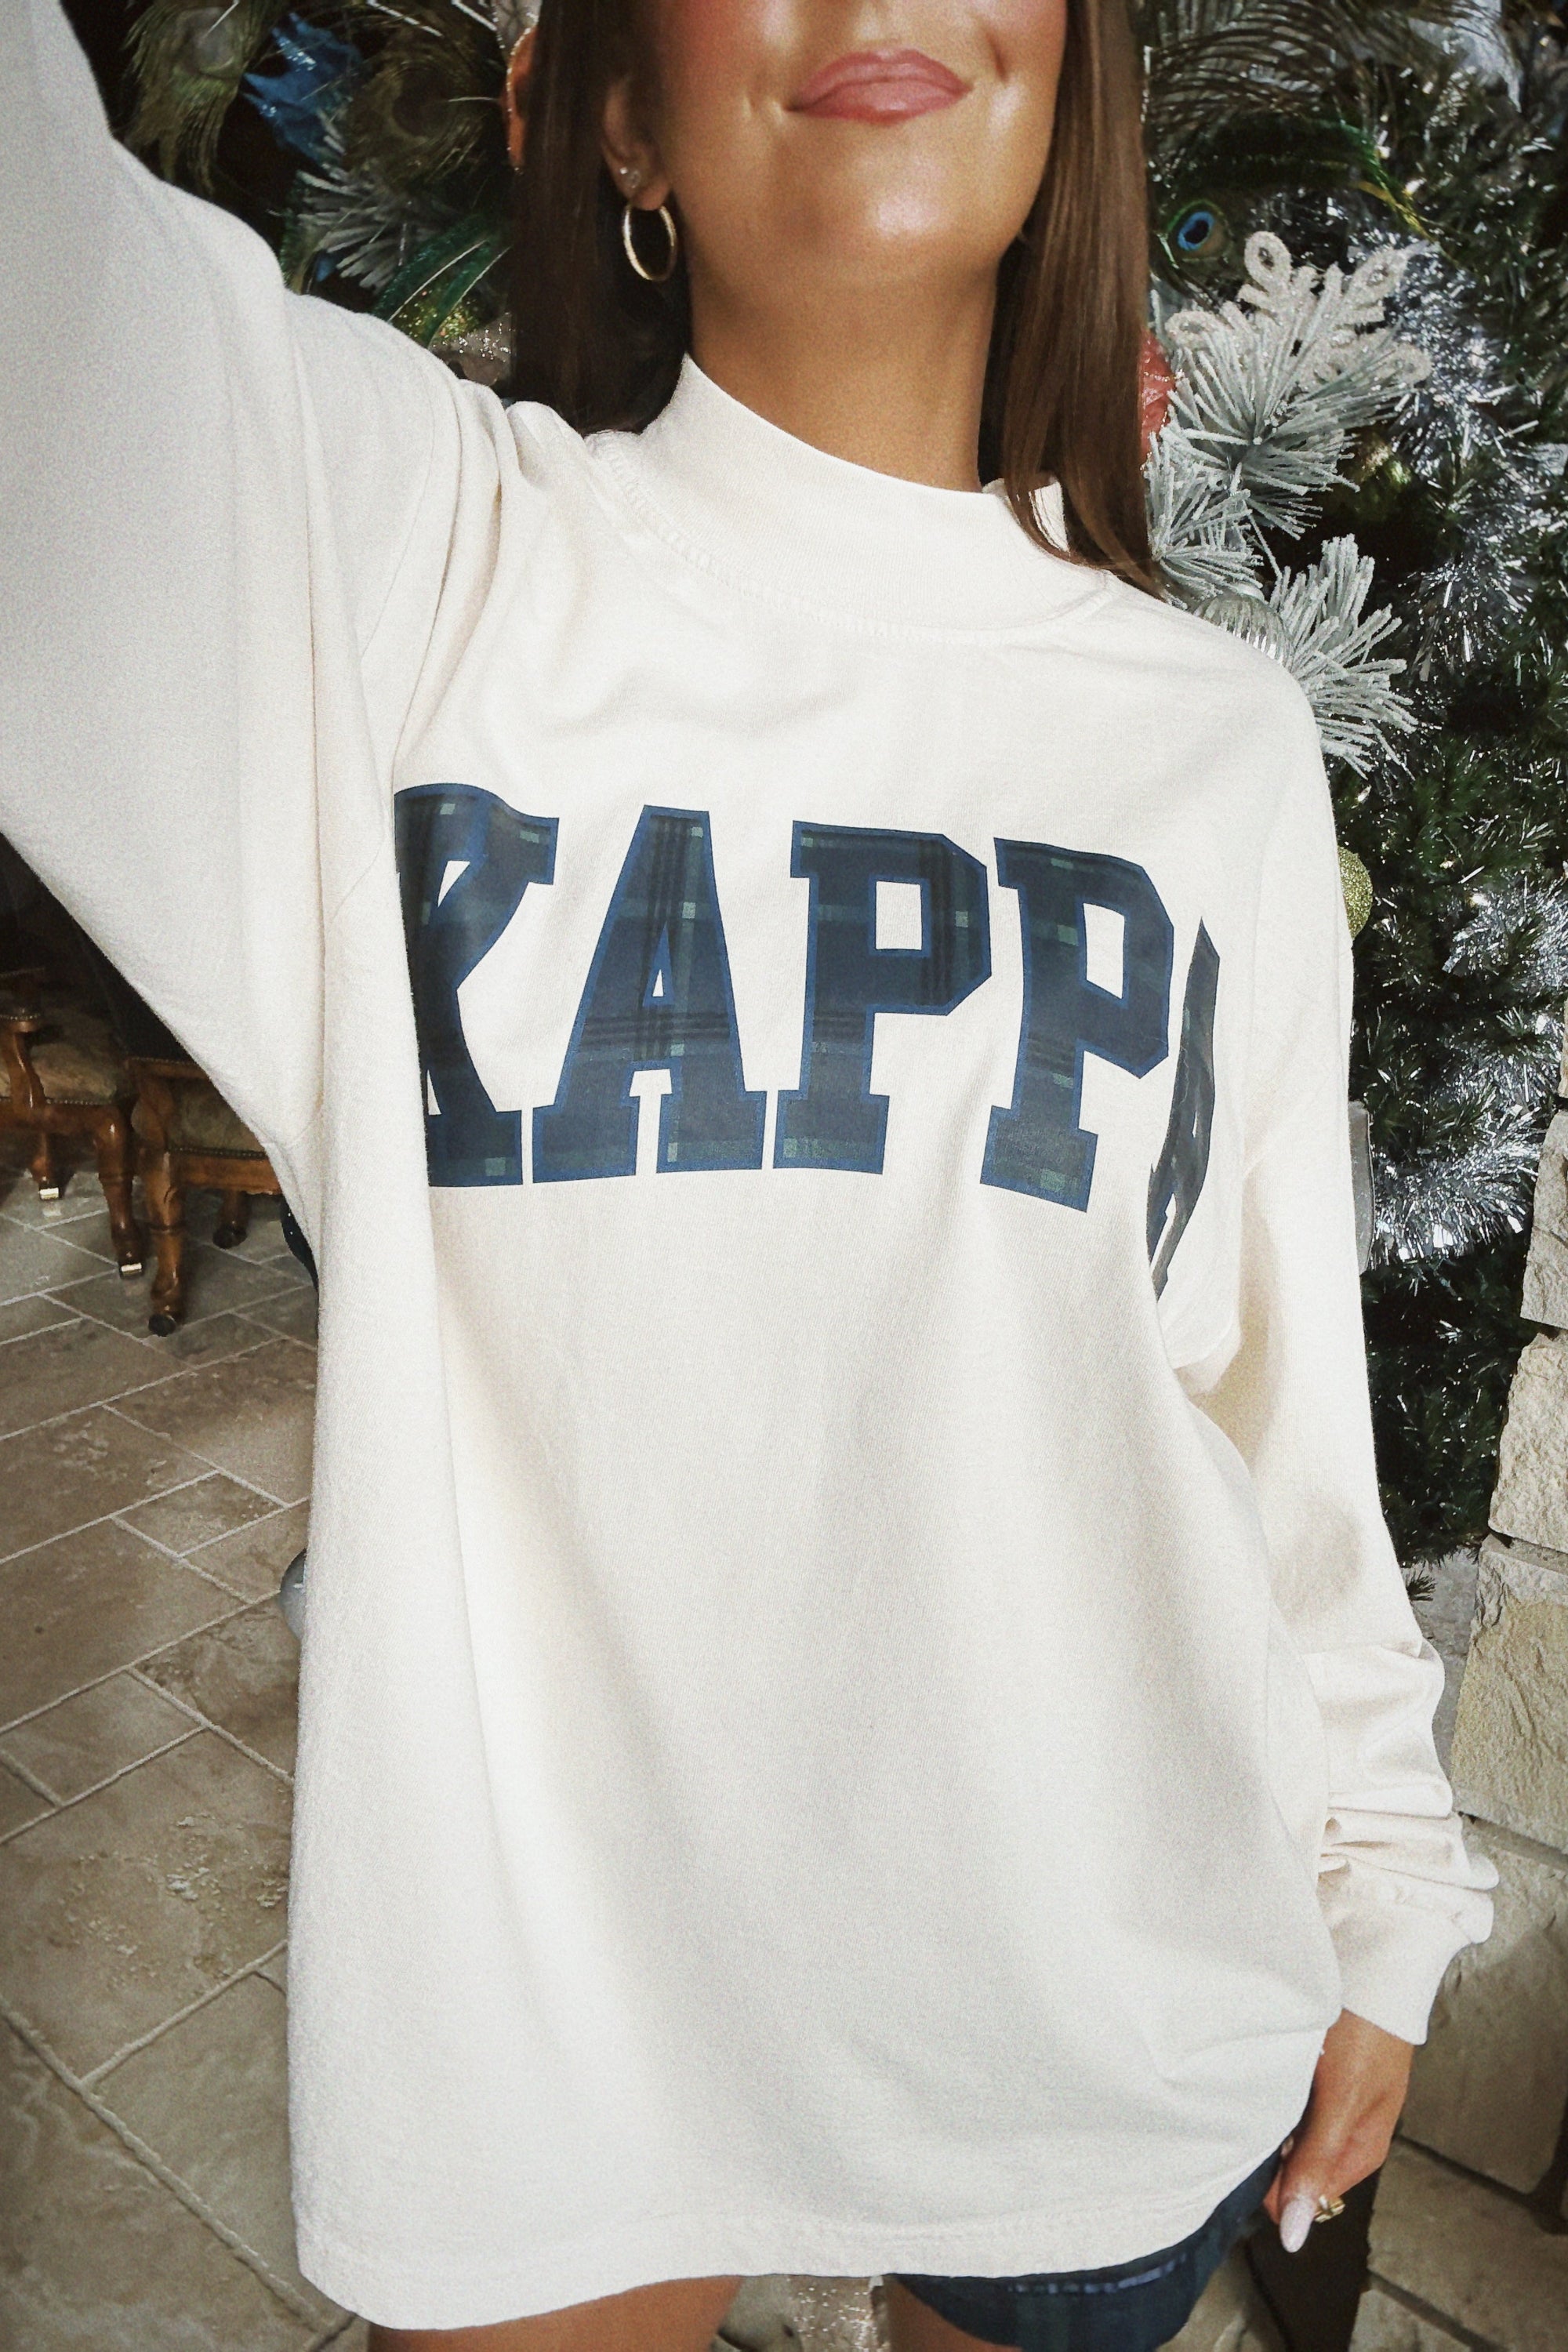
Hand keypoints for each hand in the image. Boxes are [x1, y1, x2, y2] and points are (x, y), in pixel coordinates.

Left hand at [1262, 2009, 1413, 2252]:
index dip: (1272, 2186)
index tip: (1244, 2158)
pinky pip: (1284, 2098)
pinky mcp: (1317, 2072)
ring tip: (1248, 2088)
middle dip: (1265, 2150)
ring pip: (1285, 2130)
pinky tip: (1256, 2070)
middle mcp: (1345, 2131)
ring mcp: (1331, 2100)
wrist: (1373, 1960)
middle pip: (1292, 2164)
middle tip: (1243, 2114)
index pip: (1304, 2196)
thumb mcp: (1342, 2100)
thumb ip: (1315, 2163)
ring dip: (1264, 2117)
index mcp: (1358, 2151)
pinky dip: (1267, 2090)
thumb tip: (1294, 2236)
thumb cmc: (1367, 2029)